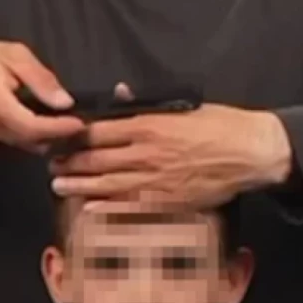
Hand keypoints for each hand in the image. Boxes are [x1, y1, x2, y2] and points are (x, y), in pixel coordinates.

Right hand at [0, 42, 85, 159]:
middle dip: (55, 134)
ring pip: (23, 150)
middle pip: (32, 142)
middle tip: (68, 120)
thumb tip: (64, 102)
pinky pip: (10, 152)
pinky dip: (23, 142)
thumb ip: (41, 79)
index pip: (33, 128)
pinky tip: (24, 126)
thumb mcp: (14, 55)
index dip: (59, 129)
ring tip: (48, 121)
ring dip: (40, 139)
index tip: (79, 124)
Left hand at [50, 103, 292, 208]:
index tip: (60, 139)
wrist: (249, 154)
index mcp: (148, 126)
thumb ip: (147, 104)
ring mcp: (154, 181)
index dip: (75, 137)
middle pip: (96, 160)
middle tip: (52, 165)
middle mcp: (146, 154)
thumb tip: (119, 93)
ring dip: (79, 186)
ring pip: (106, 185)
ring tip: (59, 186)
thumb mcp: (182, 107)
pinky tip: (88, 208)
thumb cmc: (219, 125)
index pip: (100, 132)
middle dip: (70, 163)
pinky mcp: (165, 203)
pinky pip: (128, 207)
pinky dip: (106, 208)